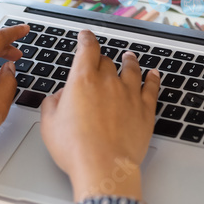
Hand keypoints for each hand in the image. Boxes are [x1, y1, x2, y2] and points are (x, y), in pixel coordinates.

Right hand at [40, 30, 158, 200]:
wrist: (104, 167)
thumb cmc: (75, 148)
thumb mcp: (49, 124)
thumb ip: (53, 103)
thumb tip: (60, 96)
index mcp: (82, 81)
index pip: (87, 49)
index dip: (86, 39)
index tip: (86, 36)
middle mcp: (108, 82)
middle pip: (107, 61)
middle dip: (102, 59)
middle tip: (100, 61)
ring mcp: (129, 95)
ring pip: (132, 69)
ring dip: (129, 61)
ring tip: (129, 57)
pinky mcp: (145, 110)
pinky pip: (152, 87)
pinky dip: (153, 78)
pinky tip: (153, 74)